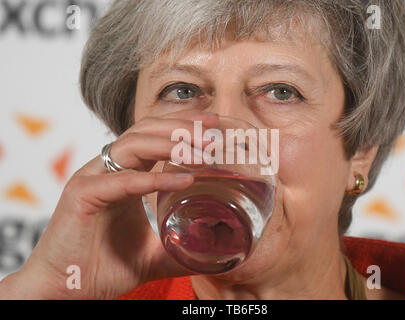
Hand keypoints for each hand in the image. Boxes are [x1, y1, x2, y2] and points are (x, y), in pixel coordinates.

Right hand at [0, 111, 217, 298]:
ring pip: (133, 145)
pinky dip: (154, 179)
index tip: (213, 125)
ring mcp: (92, 178)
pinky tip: (184, 179)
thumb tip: (214, 249)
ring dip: (171, 143)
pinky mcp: (82, 195)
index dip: (182, 127)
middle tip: (213, 131)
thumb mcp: (154, 252)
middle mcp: (107, 169)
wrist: (65, 292)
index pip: (154, 137)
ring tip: (204, 151)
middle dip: (182, 127)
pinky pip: (123, 180)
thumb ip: (181, 244)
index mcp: (123, 175)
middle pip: (146, 131)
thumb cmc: (103, 267)